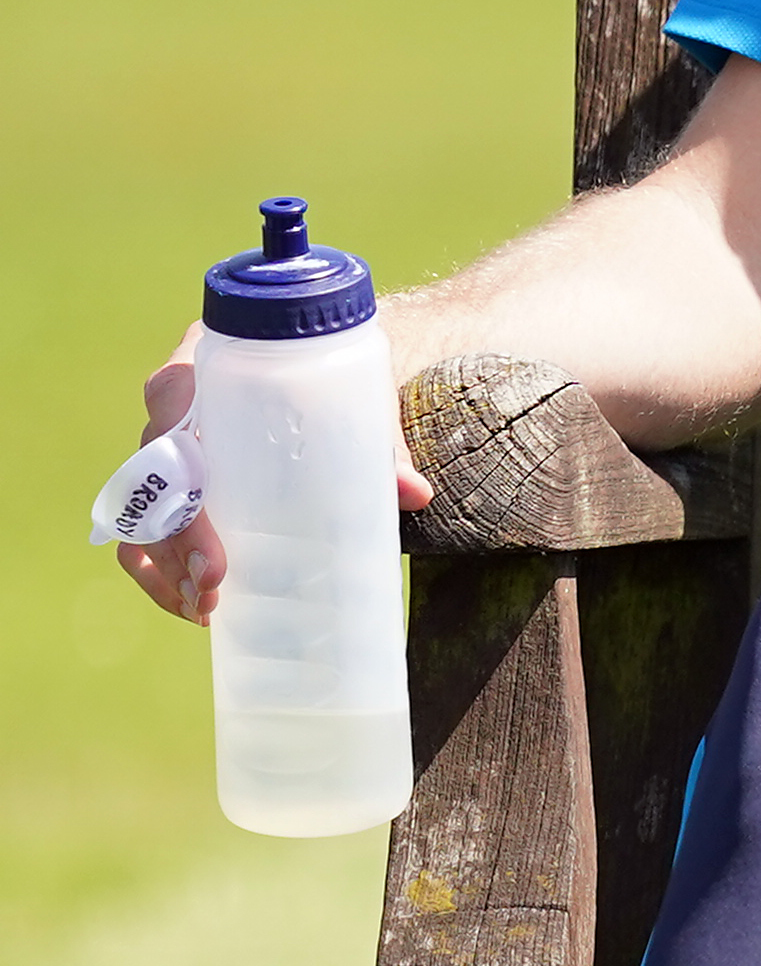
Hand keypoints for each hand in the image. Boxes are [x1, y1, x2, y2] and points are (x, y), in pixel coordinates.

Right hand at [113, 333, 432, 626]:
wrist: (316, 356)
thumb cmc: (329, 375)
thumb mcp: (352, 396)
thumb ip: (377, 442)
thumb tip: (415, 494)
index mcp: (205, 367)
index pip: (169, 404)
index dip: (180, 470)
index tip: (209, 525)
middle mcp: (172, 407)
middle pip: (152, 474)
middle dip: (176, 539)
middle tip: (214, 586)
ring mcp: (167, 449)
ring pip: (140, 511)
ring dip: (164, 566)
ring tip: (206, 610)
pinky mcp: (175, 483)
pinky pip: (144, 529)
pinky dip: (159, 571)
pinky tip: (194, 606)